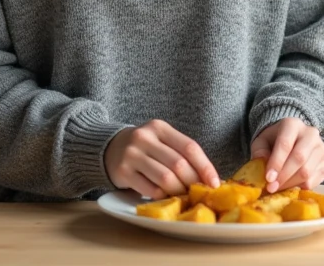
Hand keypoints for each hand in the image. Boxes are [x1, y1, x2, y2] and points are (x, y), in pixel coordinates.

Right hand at [104, 119, 220, 198]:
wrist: (109, 148)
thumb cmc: (144, 147)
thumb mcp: (160, 140)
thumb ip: (180, 153)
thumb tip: (207, 178)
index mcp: (159, 127)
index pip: (189, 147)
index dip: (205, 167)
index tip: (214, 183)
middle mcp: (145, 138)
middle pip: (178, 164)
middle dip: (192, 182)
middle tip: (198, 192)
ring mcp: (132, 154)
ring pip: (165, 178)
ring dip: (178, 191)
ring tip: (182, 195)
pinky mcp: (123, 171)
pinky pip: (150, 189)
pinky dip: (162, 195)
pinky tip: (165, 196)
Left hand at [250, 117, 323, 193]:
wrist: (294, 140)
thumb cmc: (275, 141)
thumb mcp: (262, 142)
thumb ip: (259, 152)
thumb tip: (262, 166)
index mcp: (292, 124)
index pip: (285, 144)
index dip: (276, 163)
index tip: (268, 178)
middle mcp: (311, 134)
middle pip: (299, 158)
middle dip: (283, 176)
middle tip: (272, 188)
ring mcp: (322, 148)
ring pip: (307, 171)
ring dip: (290, 184)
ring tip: (279, 188)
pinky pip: (314, 181)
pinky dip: (300, 187)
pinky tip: (291, 185)